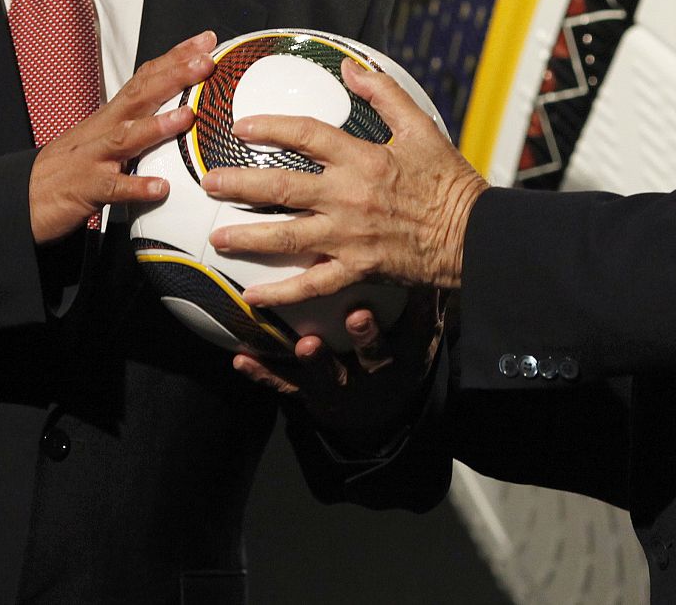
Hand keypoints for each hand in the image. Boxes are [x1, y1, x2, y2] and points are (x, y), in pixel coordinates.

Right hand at [27, 30, 214, 243]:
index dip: (175, 58)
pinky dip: (136, 186)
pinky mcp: (86, 188)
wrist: (22, 195)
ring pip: (126, 136)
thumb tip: (178, 109)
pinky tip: (159, 188)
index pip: (146, 78)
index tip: (205, 42)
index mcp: (111, 115)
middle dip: (174, 76)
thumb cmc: (71, 166)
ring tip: (188, 116)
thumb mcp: (104, 135)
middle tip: (205, 62)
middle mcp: (103, 129)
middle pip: (140, 96)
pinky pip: (114, 188)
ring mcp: (94, 157)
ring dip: (157, 125)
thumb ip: (137, 121)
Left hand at [203, 59, 486, 301]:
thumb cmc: (448, 179)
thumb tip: (349, 67)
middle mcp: (348, 196)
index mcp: (362, 158)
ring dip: (248, 238)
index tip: (242, 128)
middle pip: (282, 187)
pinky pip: (312, 284)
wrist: (473, 234)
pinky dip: (281, 293)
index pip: (305, 135)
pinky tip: (253, 297)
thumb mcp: (420, 127)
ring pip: (287, 238)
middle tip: (210, 184)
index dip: (270, 127)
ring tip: (217, 238)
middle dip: (240, 186)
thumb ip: (383, 94)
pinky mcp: (357, 268)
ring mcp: (349, 236)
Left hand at [233, 289, 443, 441]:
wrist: (382, 411)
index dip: (388, 328)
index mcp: (400, 356)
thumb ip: (426, 302)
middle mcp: (371, 375)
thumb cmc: (401, 354)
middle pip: (369, 359)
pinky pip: (285, 385)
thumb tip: (434, 264)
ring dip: (313, 361)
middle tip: (352, 319)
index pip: (400, 340)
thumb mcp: (422, 335)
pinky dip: (263, 373)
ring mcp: (338, 387)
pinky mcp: (309, 394)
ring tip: (304, 344)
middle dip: (362, 340)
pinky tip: (241, 359)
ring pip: (324, 375)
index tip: (366, 310)